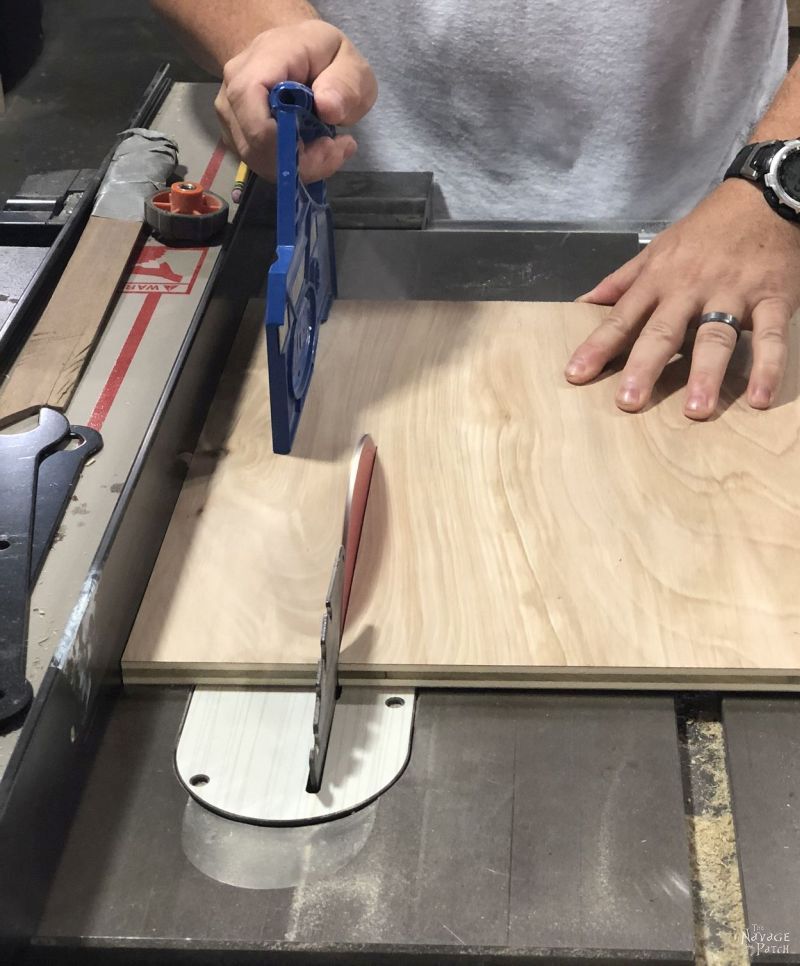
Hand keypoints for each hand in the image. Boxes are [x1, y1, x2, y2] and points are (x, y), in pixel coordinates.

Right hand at [214, 20, 376, 182]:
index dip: (287, 141)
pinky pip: (260, 163)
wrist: (292, 53)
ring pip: (258, 160)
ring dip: (299, 166)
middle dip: (301, 161)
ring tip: (328, 147)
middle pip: (256, 145)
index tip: (329, 143)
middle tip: (337, 149)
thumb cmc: (322, 56)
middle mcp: (235, 86)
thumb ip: (345, 84)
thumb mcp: (350, 63)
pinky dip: (290, 166)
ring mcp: (230, 113)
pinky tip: (312, 149)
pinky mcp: (235, 135)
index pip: (255, 109)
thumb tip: (327, 109)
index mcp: (264, 60)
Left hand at [565, 179, 799, 418]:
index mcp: (659, 280)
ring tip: (696, 411)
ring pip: (716, 337)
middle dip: (645, 367)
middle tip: (629, 402)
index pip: (622, 318)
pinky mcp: (773, 299)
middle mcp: (691, 289)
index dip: (598, 346)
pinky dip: (768, 367)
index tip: (576, 374)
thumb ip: (620, 283)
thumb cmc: (703, 232)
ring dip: (706, 374)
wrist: (762, 199)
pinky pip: (772, 337)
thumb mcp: (656, 251)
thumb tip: (580, 306)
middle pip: (664, 332)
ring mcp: (733, 295)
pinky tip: (759, 399)